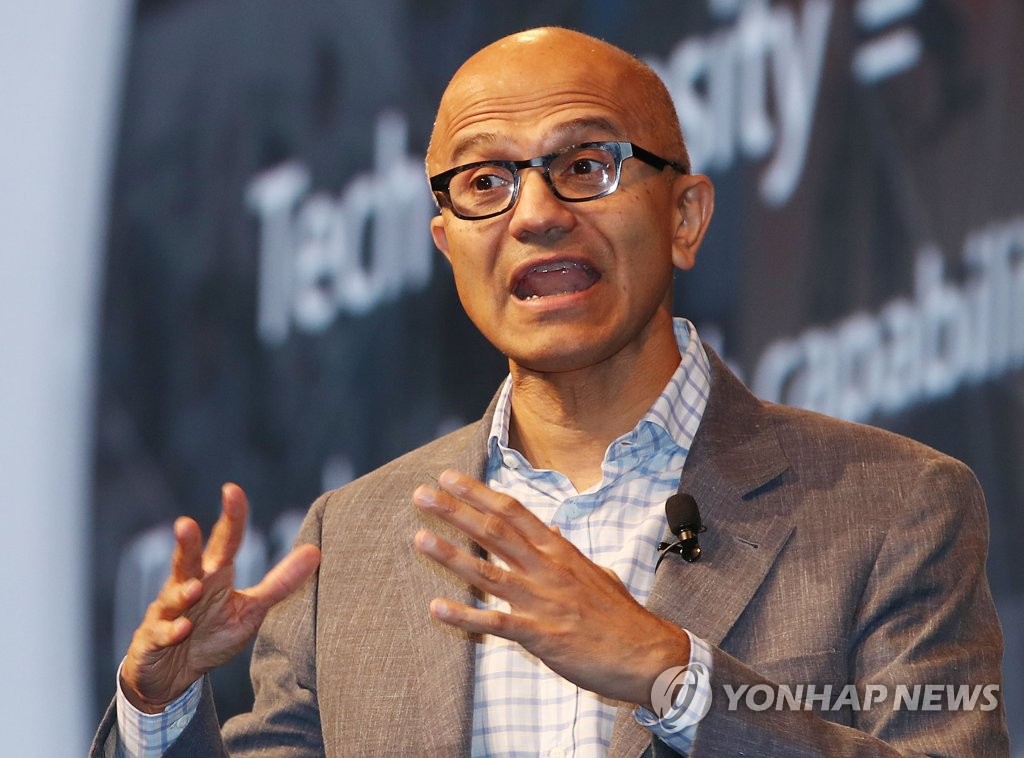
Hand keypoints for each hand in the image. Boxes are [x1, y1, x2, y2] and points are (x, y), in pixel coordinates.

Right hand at [120, 483, 320, 712]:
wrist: (171, 675)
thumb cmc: (211, 635)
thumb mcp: (250, 610)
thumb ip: (280, 583)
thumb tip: (315, 552)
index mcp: (213, 575)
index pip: (224, 542)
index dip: (230, 518)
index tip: (232, 490)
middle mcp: (187, 587)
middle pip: (187, 561)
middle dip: (186, 544)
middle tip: (186, 524)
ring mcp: (166, 614)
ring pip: (171, 598)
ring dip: (182, 592)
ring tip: (196, 587)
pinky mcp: (151, 641)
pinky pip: (160, 634)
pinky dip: (171, 632)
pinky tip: (182, 629)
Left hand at [412, 469, 688, 707]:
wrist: (650, 655)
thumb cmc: (622, 618)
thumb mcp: (597, 574)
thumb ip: (569, 555)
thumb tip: (554, 536)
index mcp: (560, 551)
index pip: (513, 512)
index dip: (478, 493)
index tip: (450, 477)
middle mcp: (547, 569)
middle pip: (494, 532)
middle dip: (455, 511)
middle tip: (422, 494)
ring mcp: (542, 601)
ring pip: (488, 572)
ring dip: (451, 554)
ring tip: (419, 537)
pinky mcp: (540, 635)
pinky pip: (495, 623)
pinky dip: (464, 616)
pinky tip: (437, 608)